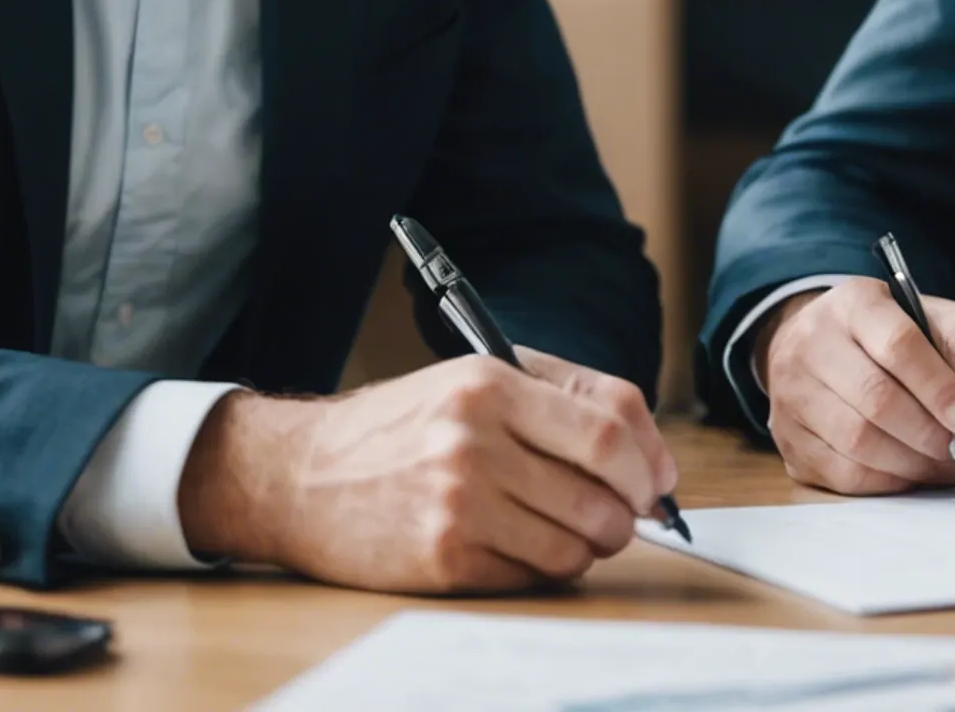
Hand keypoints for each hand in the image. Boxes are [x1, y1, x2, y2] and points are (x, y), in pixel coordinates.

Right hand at [174, 348, 676, 591]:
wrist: (299, 476)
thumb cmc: (397, 428)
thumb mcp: (470, 380)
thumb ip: (562, 399)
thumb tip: (651, 455)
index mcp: (489, 384)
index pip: (610, 423)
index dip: (650, 459)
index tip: (656, 481)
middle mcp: (475, 440)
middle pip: (604, 490)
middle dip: (629, 513)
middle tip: (622, 516)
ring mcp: (459, 503)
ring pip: (577, 542)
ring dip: (591, 546)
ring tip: (567, 532)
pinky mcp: (445, 558)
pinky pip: (535, 575)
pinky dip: (545, 569)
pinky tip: (520, 548)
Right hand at [756, 277, 954, 494]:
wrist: (830, 344)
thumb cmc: (900, 336)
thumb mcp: (946, 324)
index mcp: (856, 302)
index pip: (898, 344)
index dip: (938, 386)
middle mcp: (812, 342)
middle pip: (876, 399)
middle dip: (929, 432)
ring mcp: (792, 391)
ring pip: (858, 441)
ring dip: (913, 462)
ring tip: (944, 461)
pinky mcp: (787, 436)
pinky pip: (843, 473)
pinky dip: (888, 481)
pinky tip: (913, 471)